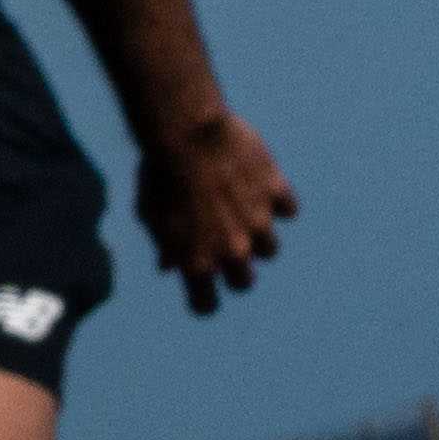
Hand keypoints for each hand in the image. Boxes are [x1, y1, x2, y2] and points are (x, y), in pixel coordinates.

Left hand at [138, 103, 297, 312]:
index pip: (206, 306)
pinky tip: (261, 189)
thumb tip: (169, 266)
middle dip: (236, 271)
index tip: (203, 288)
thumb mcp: (151, 216)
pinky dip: (278, 203)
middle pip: (244, 283)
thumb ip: (166, 246)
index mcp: (196, 264)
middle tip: (226, 249)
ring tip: (244, 216)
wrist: (187, 133)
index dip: (204, 299)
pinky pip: (287, 209)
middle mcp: (232, 250)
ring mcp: (258, 222)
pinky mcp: (276, 192)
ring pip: (270, 250)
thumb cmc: (160, 175)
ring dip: (258, 237)